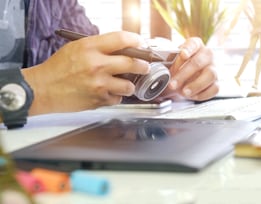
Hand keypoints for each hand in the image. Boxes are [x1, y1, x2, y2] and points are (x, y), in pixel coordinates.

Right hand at [22, 31, 149, 114]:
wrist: (43, 89)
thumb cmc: (58, 68)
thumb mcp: (77, 48)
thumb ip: (99, 47)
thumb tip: (123, 49)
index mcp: (90, 48)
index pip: (122, 39)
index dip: (136, 41)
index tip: (141, 44)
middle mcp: (97, 65)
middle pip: (133, 63)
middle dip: (144, 65)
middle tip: (145, 66)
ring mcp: (99, 85)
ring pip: (129, 86)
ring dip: (129, 85)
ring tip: (124, 84)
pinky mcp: (98, 101)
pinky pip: (117, 99)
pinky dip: (115, 96)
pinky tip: (107, 93)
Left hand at [160, 37, 218, 100]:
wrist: (183, 80)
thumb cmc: (178, 68)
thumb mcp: (171, 64)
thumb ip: (170, 64)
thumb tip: (166, 71)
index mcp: (195, 45)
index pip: (193, 44)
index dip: (188, 49)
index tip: (183, 54)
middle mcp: (207, 55)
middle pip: (199, 62)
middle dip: (184, 74)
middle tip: (173, 84)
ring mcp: (214, 68)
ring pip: (210, 75)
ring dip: (195, 85)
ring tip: (184, 92)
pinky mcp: (216, 82)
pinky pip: (214, 88)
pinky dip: (202, 94)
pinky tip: (192, 95)